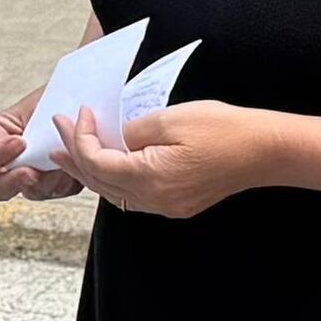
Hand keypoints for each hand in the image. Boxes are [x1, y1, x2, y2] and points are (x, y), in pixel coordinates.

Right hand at [0, 87, 83, 202]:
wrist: (85, 98)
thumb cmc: (61, 95)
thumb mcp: (38, 103)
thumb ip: (31, 122)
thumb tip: (35, 141)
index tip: (19, 141)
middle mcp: (12, 160)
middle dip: (14, 181)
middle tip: (32, 172)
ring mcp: (34, 174)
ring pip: (32, 192)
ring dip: (49, 179)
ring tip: (65, 158)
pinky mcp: (58, 183)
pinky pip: (59, 191)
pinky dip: (69, 180)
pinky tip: (76, 162)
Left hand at [65, 101, 277, 220]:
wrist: (265, 150)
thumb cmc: (223, 129)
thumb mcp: (170, 119)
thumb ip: (132, 130)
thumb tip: (113, 137)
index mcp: (150, 178)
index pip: (98, 163)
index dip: (81, 139)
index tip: (75, 115)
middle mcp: (155, 200)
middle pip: (101, 183)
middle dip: (75, 157)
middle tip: (55, 136)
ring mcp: (167, 206)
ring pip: (115, 193)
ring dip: (91, 170)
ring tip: (70, 152)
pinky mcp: (178, 204)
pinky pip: (134, 195)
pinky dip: (114, 178)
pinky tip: (107, 164)